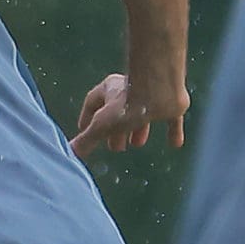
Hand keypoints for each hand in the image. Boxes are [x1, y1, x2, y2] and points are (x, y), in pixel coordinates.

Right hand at [71, 73, 188, 157]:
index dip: (87, 119)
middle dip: (116, 131)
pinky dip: (172, 131)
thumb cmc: (128, 104)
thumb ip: (87, 141)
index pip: (92, 104)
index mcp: (109, 90)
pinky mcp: (171, 105)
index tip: (85, 131)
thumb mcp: (101, 126)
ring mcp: (151, 97)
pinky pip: (172, 119)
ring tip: (137, 144)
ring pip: (142, 115)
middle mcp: (129, 91)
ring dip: (138, 130)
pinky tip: (175, 143)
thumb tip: (69, 153)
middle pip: (118, 112)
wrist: (161, 89)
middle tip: (116, 148)